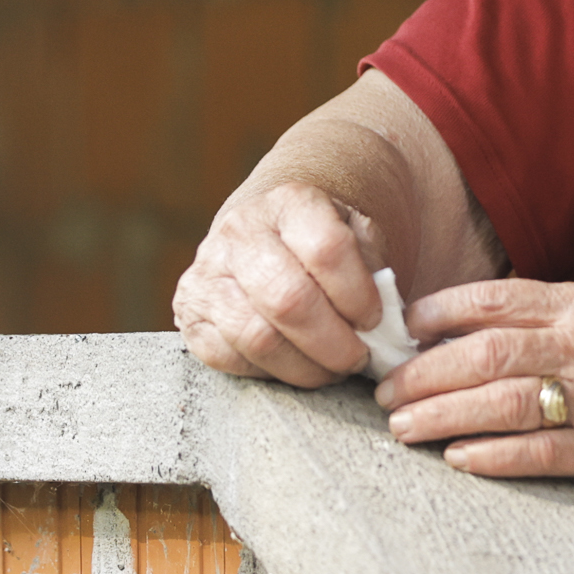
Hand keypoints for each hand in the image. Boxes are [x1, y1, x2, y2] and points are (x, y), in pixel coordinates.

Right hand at [173, 180, 388, 386]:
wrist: (266, 235)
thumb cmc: (321, 242)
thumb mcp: (356, 233)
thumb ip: (372, 266)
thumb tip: (383, 320)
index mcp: (290, 202)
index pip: (327, 250)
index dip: (357, 295)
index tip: (375, 320)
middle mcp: (241, 231)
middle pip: (289, 300)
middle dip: (333, 343)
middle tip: (357, 359)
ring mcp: (208, 272)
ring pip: (258, 337)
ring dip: (305, 366)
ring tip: (331, 369)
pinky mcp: (189, 311)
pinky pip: (228, 357)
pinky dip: (268, 372)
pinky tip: (294, 364)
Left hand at [374, 280, 573, 486]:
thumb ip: (534, 314)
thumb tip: (443, 326)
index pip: (497, 300)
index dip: (439, 314)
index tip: (401, 330)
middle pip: (490, 356)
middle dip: (425, 375)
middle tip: (385, 391)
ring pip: (506, 406)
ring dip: (443, 417)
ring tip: (402, 428)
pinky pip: (540, 456)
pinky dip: (492, 457)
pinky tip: (456, 458)